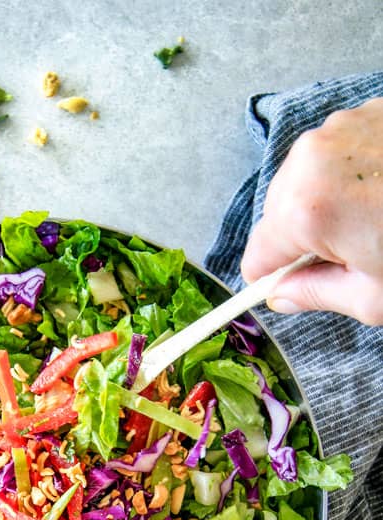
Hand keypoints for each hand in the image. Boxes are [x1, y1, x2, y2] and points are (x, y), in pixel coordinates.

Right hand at [241, 98, 382, 323]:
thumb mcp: (374, 295)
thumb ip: (316, 295)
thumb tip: (285, 296)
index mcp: (306, 209)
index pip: (257, 256)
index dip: (275, 277)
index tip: (295, 284)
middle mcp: (312, 160)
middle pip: (276, 215)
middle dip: (304, 238)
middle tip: (354, 252)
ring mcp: (339, 130)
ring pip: (303, 183)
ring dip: (325, 205)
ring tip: (375, 218)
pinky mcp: (366, 114)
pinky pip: (334, 156)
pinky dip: (350, 177)